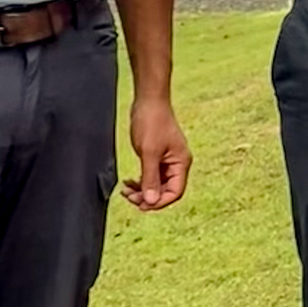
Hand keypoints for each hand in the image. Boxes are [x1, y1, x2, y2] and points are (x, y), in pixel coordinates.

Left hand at [125, 94, 191, 210]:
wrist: (149, 101)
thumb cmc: (152, 122)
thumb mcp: (149, 153)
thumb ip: (150, 178)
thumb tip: (151, 201)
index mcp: (181, 163)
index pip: (174, 192)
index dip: (159, 202)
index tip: (141, 205)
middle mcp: (177, 164)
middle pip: (165, 191)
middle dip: (147, 197)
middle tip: (129, 197)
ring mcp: (167, 160)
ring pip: (157, 184)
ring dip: (142, 190)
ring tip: (126, 190)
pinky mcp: (158, 156)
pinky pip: (151, 176)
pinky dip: (141, 181)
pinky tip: (129, 181)